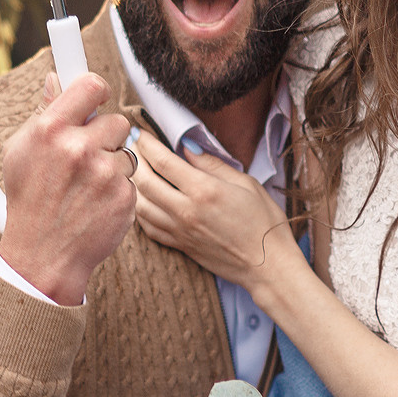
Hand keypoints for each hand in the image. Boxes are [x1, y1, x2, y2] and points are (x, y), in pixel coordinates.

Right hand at [0, 71, 134, 305]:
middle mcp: (78, 148)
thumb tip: (56, 79)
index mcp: (49, 129)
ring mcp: (104, 174)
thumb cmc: (29, 201)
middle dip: (104, 136)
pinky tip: (95, 205)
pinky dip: (116, 191)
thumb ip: (44, 113)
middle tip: (85, 157)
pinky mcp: (124, 198)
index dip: (96, 90)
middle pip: (116, 120)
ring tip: (86, 187)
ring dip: (111, 166)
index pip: (90, 85)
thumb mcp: (22, 152)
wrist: (42, 257)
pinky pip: (130, 180)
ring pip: (126, 152)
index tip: (96, 98)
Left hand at [132, 130, 300, 297]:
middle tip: (129, 145)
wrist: (268, 265)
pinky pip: (148, 228)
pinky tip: (140, 200)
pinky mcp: (180, 246)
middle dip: (133, 159)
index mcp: (204, 191)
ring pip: (140, 205)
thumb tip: (187, 148)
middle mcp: (186, 211)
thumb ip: (212, 164)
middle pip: (144, 181)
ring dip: (131, 184)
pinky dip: (139, 211)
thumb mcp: (246, 183)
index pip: (163, 161)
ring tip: (130, 169)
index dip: (147, 143)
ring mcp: (180, 231)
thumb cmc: (264, 222)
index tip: (140, 132)